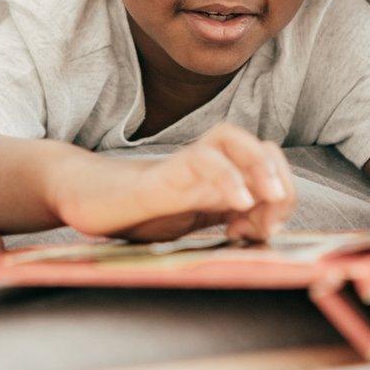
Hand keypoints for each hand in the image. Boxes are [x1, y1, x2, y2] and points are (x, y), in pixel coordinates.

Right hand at [46, 123, 296, 242]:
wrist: (87, 201)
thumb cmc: (140, 212)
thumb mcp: (196, 221)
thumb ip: (227, 221)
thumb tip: (265, 228)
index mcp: (218, 175)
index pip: (268, 165)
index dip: (282, 194)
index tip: (267, 230)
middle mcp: (206, 162)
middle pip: (260, 146)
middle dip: (280, 178)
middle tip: (270, 219)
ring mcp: (183, 164)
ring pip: (231, 139)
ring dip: (259, 165)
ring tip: (268, 198)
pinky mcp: (161, 175)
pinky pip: (199, 161)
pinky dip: (226, 177)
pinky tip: (238, 204)